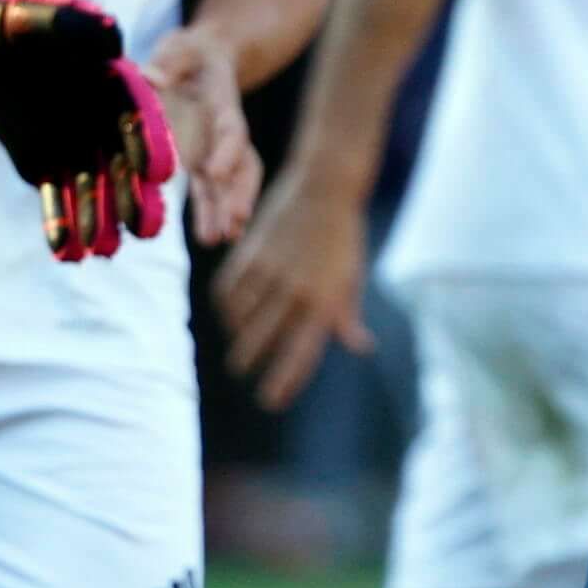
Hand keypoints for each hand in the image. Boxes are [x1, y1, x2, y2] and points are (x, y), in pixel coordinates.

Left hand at [0, 0, 175, 263]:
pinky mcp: (40, 159)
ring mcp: (69, 139)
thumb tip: (113, 37)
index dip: (148, 142)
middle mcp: (95, 114)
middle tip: (144, 230)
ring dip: (97, 219)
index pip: (134, 112)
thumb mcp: (30, 16)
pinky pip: (53, 195)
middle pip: (120, 159)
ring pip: (89, 185)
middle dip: (131, 195)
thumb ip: (71, 25)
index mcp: (105, 77)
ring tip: (104, 252)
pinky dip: (59, 223)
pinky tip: (65, 254)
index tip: (159, 174)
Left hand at [141, 30, 261, 246]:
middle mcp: (223, 132)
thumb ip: (168, 61)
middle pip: (241, 166)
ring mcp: (215, 149)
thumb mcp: (179, 46)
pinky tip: (213, 238)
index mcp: (223, 102)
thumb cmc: (190, 52)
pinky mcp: (202, 161)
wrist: (203, 58)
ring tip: (221, 240)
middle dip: (239, 195)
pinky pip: (211, 191)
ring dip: (226, 212)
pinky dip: (212, 213)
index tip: (213, 173)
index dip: (226, 153)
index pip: (230, 131)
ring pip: (228, 185)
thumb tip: (152, 79)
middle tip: (234, 223)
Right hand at [215, 149, 373, 407]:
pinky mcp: (250, 254)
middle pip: (261, 342)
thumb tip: (361, 346)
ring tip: (239, 340)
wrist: (324, 186)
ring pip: (240, 319)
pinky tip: (230, 312)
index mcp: (325, 302)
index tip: (271, 400)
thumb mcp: (352, 277)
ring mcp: (270, 273)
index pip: (300, 354)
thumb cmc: (343, 237)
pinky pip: (228, 292)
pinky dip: (226, 306)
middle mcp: (296, 292)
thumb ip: (349, 316)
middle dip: (249, 362)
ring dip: (237, 334)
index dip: (284, 382)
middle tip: (242, 371)